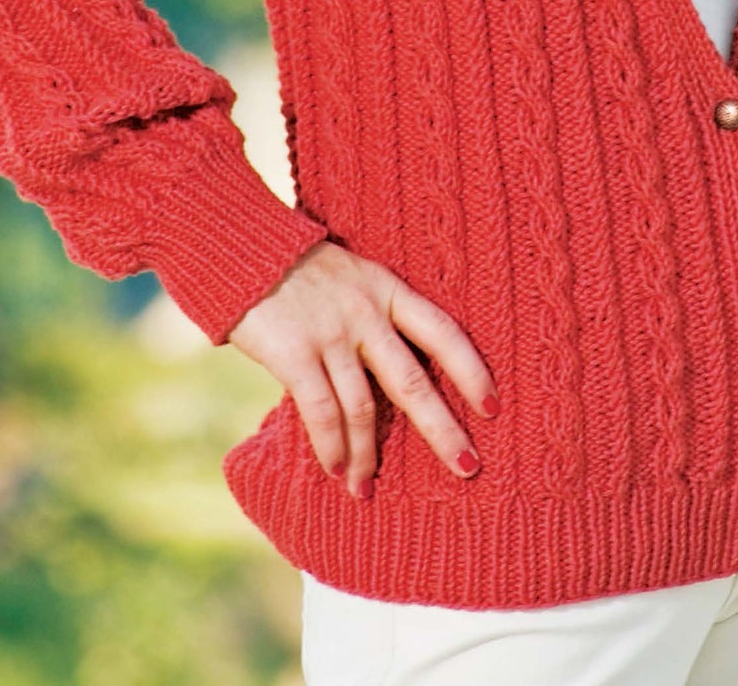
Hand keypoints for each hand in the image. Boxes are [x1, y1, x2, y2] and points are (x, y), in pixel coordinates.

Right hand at [226, 240, 499, 499]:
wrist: (244, 249)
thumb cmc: (300, 269)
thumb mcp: (352, 277)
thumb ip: (375, 316)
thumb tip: (396, 375)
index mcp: (387, 289)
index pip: (443, 332)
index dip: (472, 371)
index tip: (494, 407)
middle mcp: (366, 312)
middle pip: (413, 381)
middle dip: (442, 429)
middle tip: (467, 467)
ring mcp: (331, 334)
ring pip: (363, 409)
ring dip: (367, 456)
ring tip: (368, 487)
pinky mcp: (294, 354)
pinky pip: (321, 412)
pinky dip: (331, 447)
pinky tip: (336, 470)